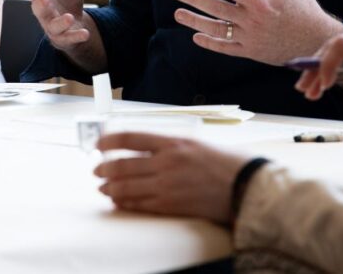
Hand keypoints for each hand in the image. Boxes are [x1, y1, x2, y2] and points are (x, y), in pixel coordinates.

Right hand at [22, 0, 90, 48]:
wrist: (74, 23)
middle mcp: (45, 13)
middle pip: (39, 10)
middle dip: (40, 5)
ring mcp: (54, 28)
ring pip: (53, 27)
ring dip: (60, 22)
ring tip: (69, 17)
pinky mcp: (65, 39)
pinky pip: (69, 39)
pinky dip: (76, 36)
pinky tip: (85, 33)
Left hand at [94, 132, 248, 224]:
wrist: (246, 186)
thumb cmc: (226, 162)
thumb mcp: (195, 143)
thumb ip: (169, 146)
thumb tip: (143, 148)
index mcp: (173, 142)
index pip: (130, 138)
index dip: (109, 140)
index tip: (98, 143)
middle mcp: (166, 163)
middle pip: (122, 164)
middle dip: (104, 168)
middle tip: (96, 170)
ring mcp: (167, 185)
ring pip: (127, 187)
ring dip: (110, 187)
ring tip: (103, 188)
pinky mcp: (172, 205)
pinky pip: (140, 205)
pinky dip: (125, 203)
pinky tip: (118, 201)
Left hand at [171, 0, 342, 64]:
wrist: (317, 41)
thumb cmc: (304, 8)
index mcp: (260, 0)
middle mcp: (252, 19)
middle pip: (216, 7)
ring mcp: (250, 37)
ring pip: (216, 29)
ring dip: (195, 21)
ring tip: (178, 13)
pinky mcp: (251, 51)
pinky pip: (225, 47)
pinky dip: (210, 43)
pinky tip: (195, 36)